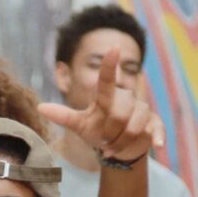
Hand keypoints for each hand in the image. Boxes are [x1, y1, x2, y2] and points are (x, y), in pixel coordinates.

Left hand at [39, 48, 164, 161]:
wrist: (118, 149)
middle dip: (109, 133)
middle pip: (120, 113)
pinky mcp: (154, 124)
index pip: (107, 80)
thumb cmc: (98, 132)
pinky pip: (156, 129)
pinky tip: (157, 146)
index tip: (113, 47)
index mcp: (108, 97)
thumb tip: (40, 107)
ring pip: (135, 125)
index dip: (109, 65)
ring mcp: (142, 111)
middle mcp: (127, 98)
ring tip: (113, 148)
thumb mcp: (80, 125)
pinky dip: (156, 137)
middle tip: (103, 142)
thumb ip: (63, 116)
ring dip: (121, 142)